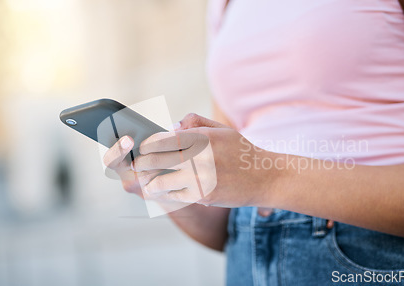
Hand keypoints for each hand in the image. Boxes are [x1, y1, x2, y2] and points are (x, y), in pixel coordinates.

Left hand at [133, 113, 278, 207]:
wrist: (264, 177)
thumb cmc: (240, 151)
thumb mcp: (221, 128)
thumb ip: (193, 123)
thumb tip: (170, 129)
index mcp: (200, 136)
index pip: (161, 140)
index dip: (147, 145)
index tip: (143, 149)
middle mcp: (198, 156)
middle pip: (155, 160)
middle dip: (143, 164)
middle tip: (139, 166)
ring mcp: (200, 177)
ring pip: (160, 182)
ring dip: (150, 182)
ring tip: (147, 182)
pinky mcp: (203, 195)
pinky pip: (174, 195)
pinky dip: (166, 193)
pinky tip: (162, 191)